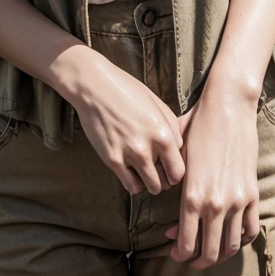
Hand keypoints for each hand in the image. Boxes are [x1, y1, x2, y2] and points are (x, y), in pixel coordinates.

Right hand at [63, 48, 184, 195]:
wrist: (95, 87)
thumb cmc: (128, 91)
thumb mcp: (158, 104)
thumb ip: (172, 127)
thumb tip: (178, 148)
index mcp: (163, 133)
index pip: (178, 170)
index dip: (177, 172)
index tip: (172, 169)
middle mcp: (147, 148)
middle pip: (164, 183)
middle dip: (164, 180)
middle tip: (160, 172)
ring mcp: (127, 156)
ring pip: (148, 188)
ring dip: (149, 183)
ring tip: (146, 172)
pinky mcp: (111, 160)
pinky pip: (129, 185)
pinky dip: (134, 182)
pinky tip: (133, 171)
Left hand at [165, 80, 259, 268]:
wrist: (228, 108)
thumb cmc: (197, 127)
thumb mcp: (176, 157)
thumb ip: (171, 188)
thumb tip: (170, 215)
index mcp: (192, 197)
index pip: (186, 245)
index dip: (179, 255)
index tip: (174, 250)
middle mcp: (215, 204)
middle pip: (210, 253)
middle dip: (198, 261)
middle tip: (190, 257)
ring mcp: (237, 201)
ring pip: (231, 246)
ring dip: (219, 254)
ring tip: (210, 250)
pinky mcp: (253, 194)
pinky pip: (250, 229)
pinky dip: (241, 239)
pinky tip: (232, 235)